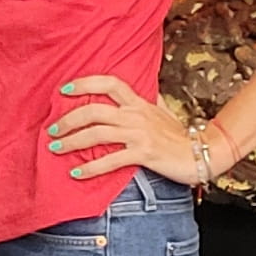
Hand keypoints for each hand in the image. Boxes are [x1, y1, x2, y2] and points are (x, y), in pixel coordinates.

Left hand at [47, 75, 211, 183]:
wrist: (202, 153)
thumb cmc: (180, 136)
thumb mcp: (162, 112)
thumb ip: (148, 101)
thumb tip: (139, 91)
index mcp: (139, 103)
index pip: (109, 83)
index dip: (85, 83)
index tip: (64, 89)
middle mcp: (136, 114)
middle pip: (94, 110)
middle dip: (68, 119)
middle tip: (52, 129)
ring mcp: (139, 134)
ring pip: (97, 133)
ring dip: (72, 141)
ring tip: (56, 148)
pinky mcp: (143, 153)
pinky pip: (110, 160)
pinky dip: (90, 167)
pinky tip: (76, 172)